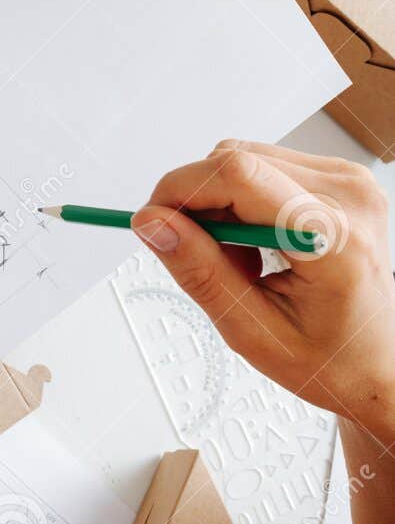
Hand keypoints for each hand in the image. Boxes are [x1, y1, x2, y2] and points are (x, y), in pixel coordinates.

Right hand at [132, 142, 394, 438]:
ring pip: (245, 159)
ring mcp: (350, 180)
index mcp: (334, 239)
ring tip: (244, 262)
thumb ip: (200, 271)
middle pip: (236, 161)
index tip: (154, 223)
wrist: (380, 365)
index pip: (238, 175)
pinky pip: (266, 165)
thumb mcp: (252, 331)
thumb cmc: (330, 360)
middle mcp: (349, 195)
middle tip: (210, 263)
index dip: (181, 189)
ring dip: (223, 205)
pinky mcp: (342, 176)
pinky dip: (245, 202)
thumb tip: (151, 222)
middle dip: (201, 206)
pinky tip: (261, 245)